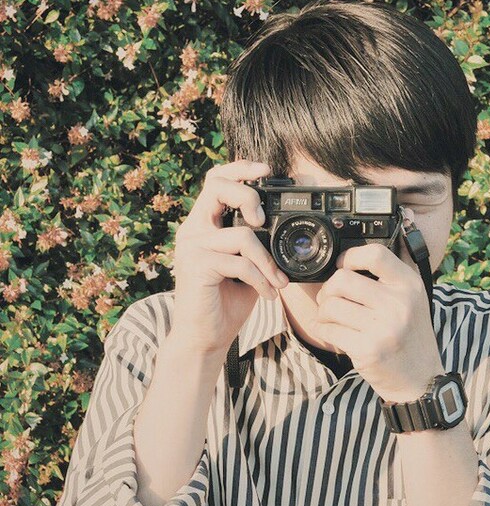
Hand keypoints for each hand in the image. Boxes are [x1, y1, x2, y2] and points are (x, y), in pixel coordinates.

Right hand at [171, 160, 288, 354]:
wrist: (205, 337)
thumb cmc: (227, 300)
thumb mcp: (246, 264)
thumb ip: (255, 242)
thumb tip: (283, 227)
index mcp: (204, 224)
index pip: (215, 180)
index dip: (239, 168)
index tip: (265, 170)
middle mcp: (193, 230)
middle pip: (218, 187)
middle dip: (248, 196)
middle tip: (263, 221)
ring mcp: (192, 247)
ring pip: (242, 235)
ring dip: (268, 262)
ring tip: (278, 283)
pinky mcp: (196, 266)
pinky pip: (240, 263)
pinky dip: (261, 280)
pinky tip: (267, 295)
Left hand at [312, 243, 443, 402]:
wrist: (421, 380)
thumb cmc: (410, 335)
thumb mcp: (413, 299)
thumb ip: (391, 275)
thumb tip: (363, 250)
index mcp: (410, 285)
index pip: (375, 255)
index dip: (350, 256)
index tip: (342, 265)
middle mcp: (399, 303)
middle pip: (343, 280)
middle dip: (328, 289)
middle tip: (329, 299)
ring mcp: (384, 327)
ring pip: (331, 305)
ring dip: (323, 312)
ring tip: (330, 318)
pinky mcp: (368, 349)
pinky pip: (329, 329)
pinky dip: (322, 329)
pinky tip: (330, 332)